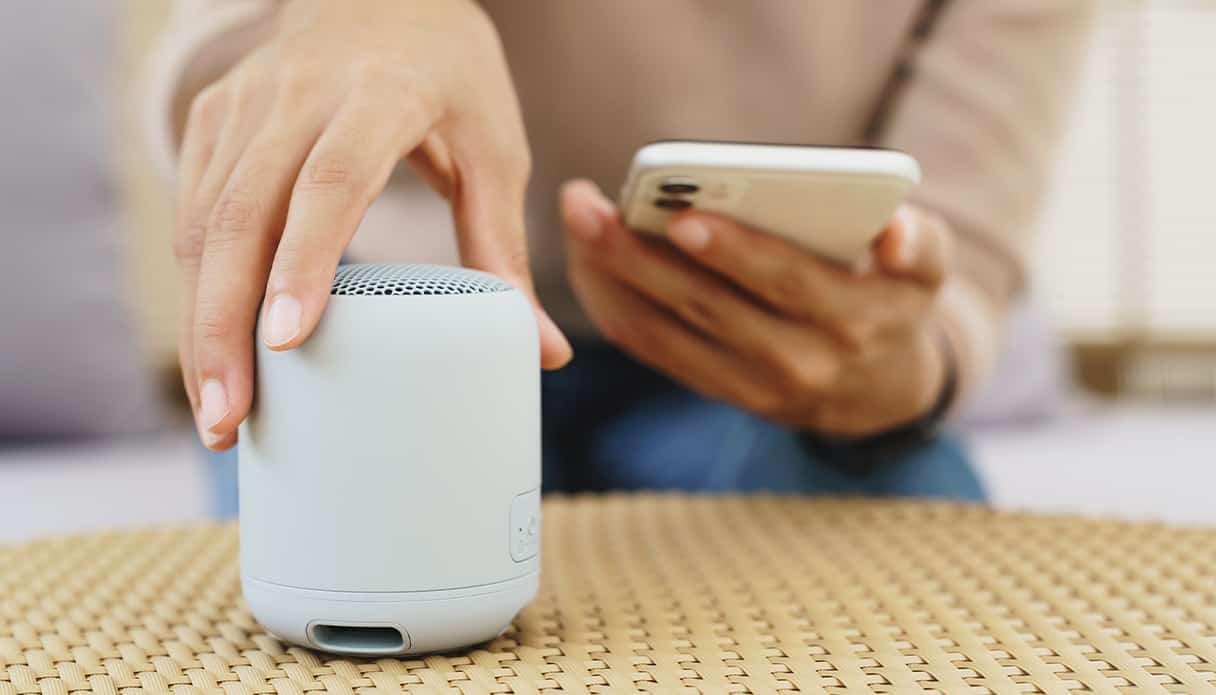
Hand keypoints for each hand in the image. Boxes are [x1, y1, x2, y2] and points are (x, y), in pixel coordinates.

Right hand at [174, 0, 570, 449]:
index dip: (307, 259)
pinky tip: (209, 351)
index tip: (287, 341)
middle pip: (243, 212)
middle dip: (225, 324)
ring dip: (200, 321)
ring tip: (217, 410)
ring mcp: (246, 104)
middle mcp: (299, 94)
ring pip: (202, 220)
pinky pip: (191, 208)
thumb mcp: (494, 149)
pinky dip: (195, 286)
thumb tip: (546, 355)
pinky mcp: (215, 118)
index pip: (333, 179)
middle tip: (229, 421)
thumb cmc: (451, 76)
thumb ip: (505, 248)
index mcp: (382, 95)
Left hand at [560, 180, 952, 436]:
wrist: (880, 392)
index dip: (733, 251)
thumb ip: (921, 243)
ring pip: (668, 333)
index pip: (785, 281)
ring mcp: (752, 386)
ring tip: (577, 227)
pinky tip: (586, 266)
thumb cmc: (892, 300)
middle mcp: (799, 363)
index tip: (680, 218)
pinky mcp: (718, 391)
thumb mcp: (926, 269)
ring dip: (612, 280)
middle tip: (587, 208)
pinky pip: (655, 352)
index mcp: (852, 321)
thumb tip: (895, 233)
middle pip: (707, 306)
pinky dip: (616, 309)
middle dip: (640, 256)